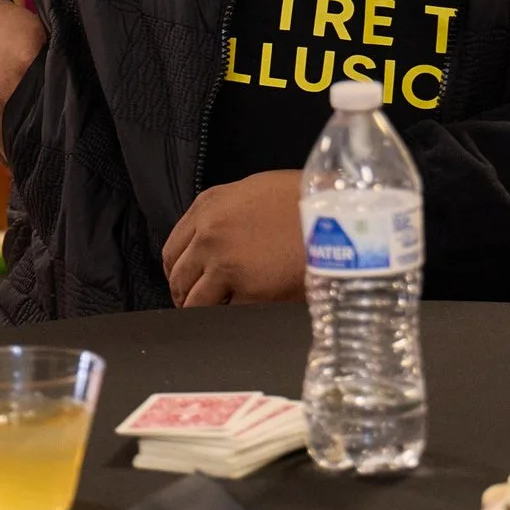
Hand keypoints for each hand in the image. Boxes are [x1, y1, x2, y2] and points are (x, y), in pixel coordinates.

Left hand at [163, 171, 307, 306]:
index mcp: (208, 208)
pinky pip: (226, 315)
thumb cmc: (305, 198)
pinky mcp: (249, 294)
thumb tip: (214, 238)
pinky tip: (241, 316)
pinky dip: (230, 319)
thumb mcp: (255, 190)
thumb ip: (226, 213)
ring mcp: (226, 267)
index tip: (185, 281)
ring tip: (214, 316)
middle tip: (195, 304)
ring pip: (195, 302)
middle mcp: (209, 237)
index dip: (177, 270)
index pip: (172, 249)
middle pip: (179, 278)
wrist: (337, 214)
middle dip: (185, 294)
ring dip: (201, 311)